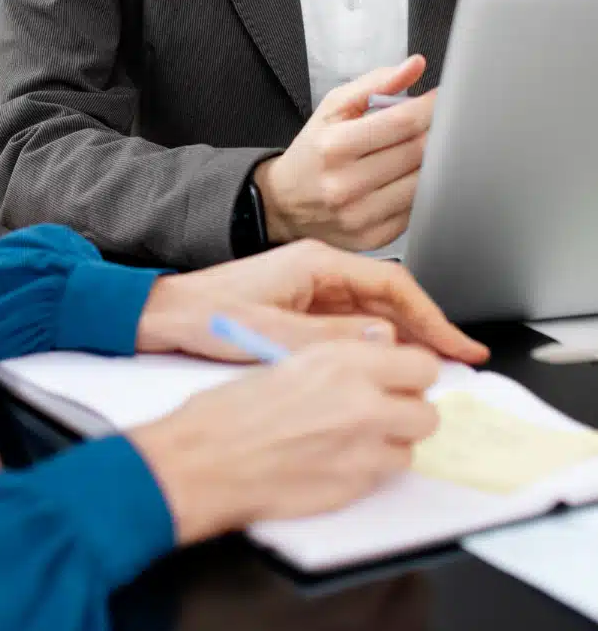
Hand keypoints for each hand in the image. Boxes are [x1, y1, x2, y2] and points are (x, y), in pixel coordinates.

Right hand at [130, 339, 439, 544]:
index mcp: (343, 361)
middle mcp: (362, 403)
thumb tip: (377, 353)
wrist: (206, 461)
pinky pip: (384, 477)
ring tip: (354, 437)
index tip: (401, 376)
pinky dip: (369, 469)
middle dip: (408, 411)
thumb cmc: (230, 411)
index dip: (411, 373)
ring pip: (411, 449)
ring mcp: (362, 450)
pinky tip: (336, 460)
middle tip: (383, 409)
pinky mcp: (354, 489)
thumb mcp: (287, 358)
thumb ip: (343, 357)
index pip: (421, 364)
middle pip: (427, 411)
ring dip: (391, 443)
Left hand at [135, 237, 486, 363]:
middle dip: (427, 327)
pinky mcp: (302, 305)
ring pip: (374, 310)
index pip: (392, 283)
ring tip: (436, 367)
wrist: (168, 314)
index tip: (457, 343)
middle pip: (389, 296)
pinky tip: (391, 363)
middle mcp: (319, 269)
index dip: (430, 315)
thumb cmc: (210, 315)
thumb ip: (334, 338)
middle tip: (462, 359)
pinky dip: (377, 342)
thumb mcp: (275, 334)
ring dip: (405, 336)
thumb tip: (387, 340)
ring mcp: (311, 287)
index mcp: (316, 262)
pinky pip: (353, 322)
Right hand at [256, 55, 434, 249]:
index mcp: (334, 146)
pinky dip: (419, 190)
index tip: (441, 99)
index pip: (401, 122)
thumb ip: (374, 83)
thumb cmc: (313, 151)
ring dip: (431, 162)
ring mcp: (360, 215)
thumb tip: (415, 65)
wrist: (284, 203)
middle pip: (417, 152)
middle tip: (436, 123)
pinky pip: (416, 210)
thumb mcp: (332, 109)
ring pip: (423, 182)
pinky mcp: (373, 237)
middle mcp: (345, 184)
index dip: (430, 107)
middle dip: (434, 132)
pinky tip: (408, 178)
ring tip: (421, 150)